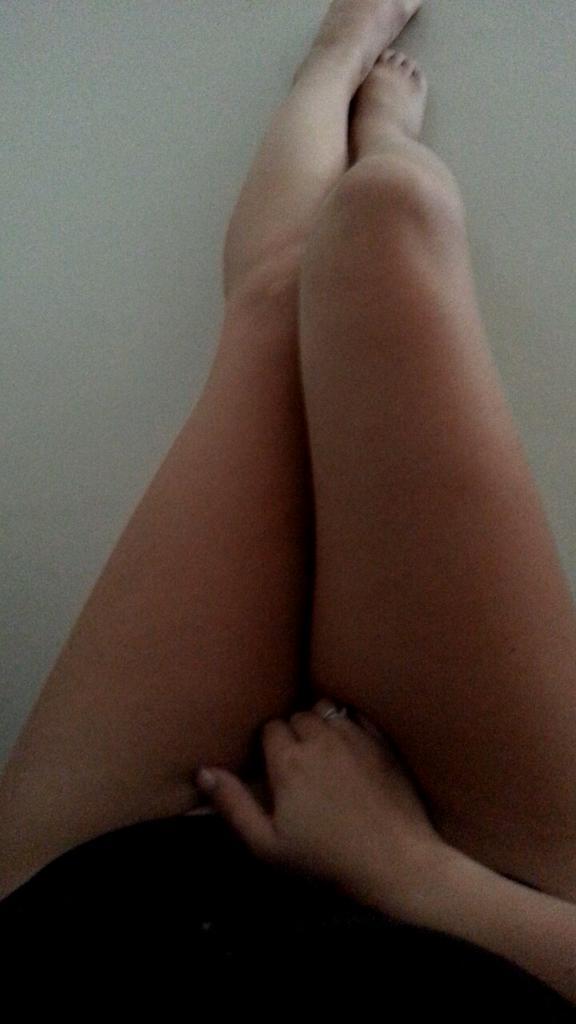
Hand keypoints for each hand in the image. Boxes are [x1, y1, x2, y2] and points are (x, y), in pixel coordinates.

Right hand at [197, 701, 454, 924]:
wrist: (396, 862)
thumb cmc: (327, 860)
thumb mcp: (268, 845)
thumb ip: (233, 805)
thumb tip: (203, 772)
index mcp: (288, 761)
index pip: (269, 729)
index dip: (268, 748)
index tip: (274, 771)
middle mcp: (320, 739)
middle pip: (296, 716)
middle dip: (292, 735)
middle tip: (297, 766)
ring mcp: (354, 737)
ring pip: (325, 710)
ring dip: (319, 724)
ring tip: (321, 752)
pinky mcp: (381, 742)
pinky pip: (355, 715)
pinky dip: (347, 724)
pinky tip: (348, 746)